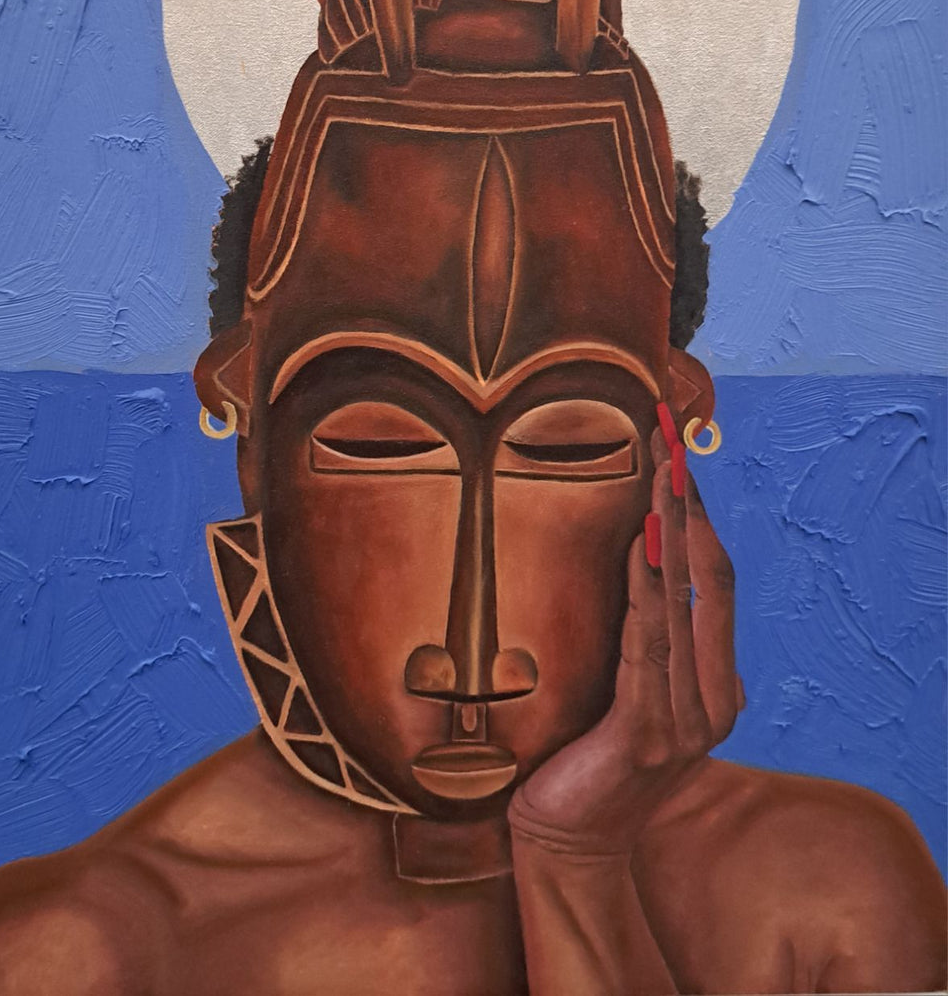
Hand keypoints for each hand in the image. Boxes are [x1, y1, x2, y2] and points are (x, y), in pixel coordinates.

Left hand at [510, 415, 740, 853]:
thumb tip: (653, 584)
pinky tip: (640, 548)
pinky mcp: (644, 733)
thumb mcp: (637, 700)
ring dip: (670, 537)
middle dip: (692, 512)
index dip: (704, 523)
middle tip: (674, 450)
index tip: (682, 465)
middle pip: (713, 585)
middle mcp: (713, 702)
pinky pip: (647, 647)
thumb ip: (656, 652)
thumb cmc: (593, 762)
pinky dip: (646, 592)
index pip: (720, 588)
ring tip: (660, 482)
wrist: (569, 840)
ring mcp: (685, 722)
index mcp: (716, 689)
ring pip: (681, 608)